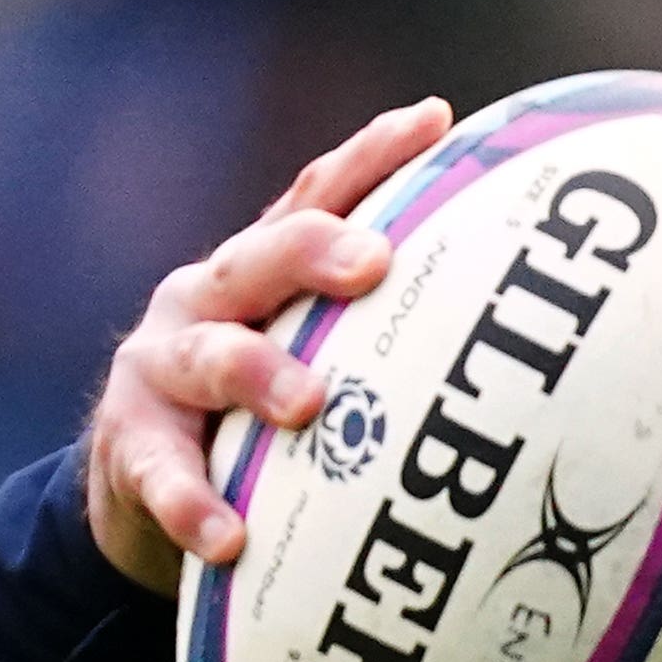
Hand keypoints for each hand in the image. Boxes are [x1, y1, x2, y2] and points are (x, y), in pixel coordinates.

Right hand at [84, 98, 454, 595]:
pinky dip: (195, 506)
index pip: (316, 197)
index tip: (437, 123)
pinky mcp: (131, 448)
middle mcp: (204, 301)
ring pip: (208, 359)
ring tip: (307, 405)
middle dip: (315, 252)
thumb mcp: (311, 357)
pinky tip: (231, 537)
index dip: (372, 156)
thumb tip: (530, 345)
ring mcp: (158, 371)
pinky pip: (163, 476)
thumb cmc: (258, 415)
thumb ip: (382, 337)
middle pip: (259, 259)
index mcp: (258, 270)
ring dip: (258, 374)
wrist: (143, 489)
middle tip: (374, 262)